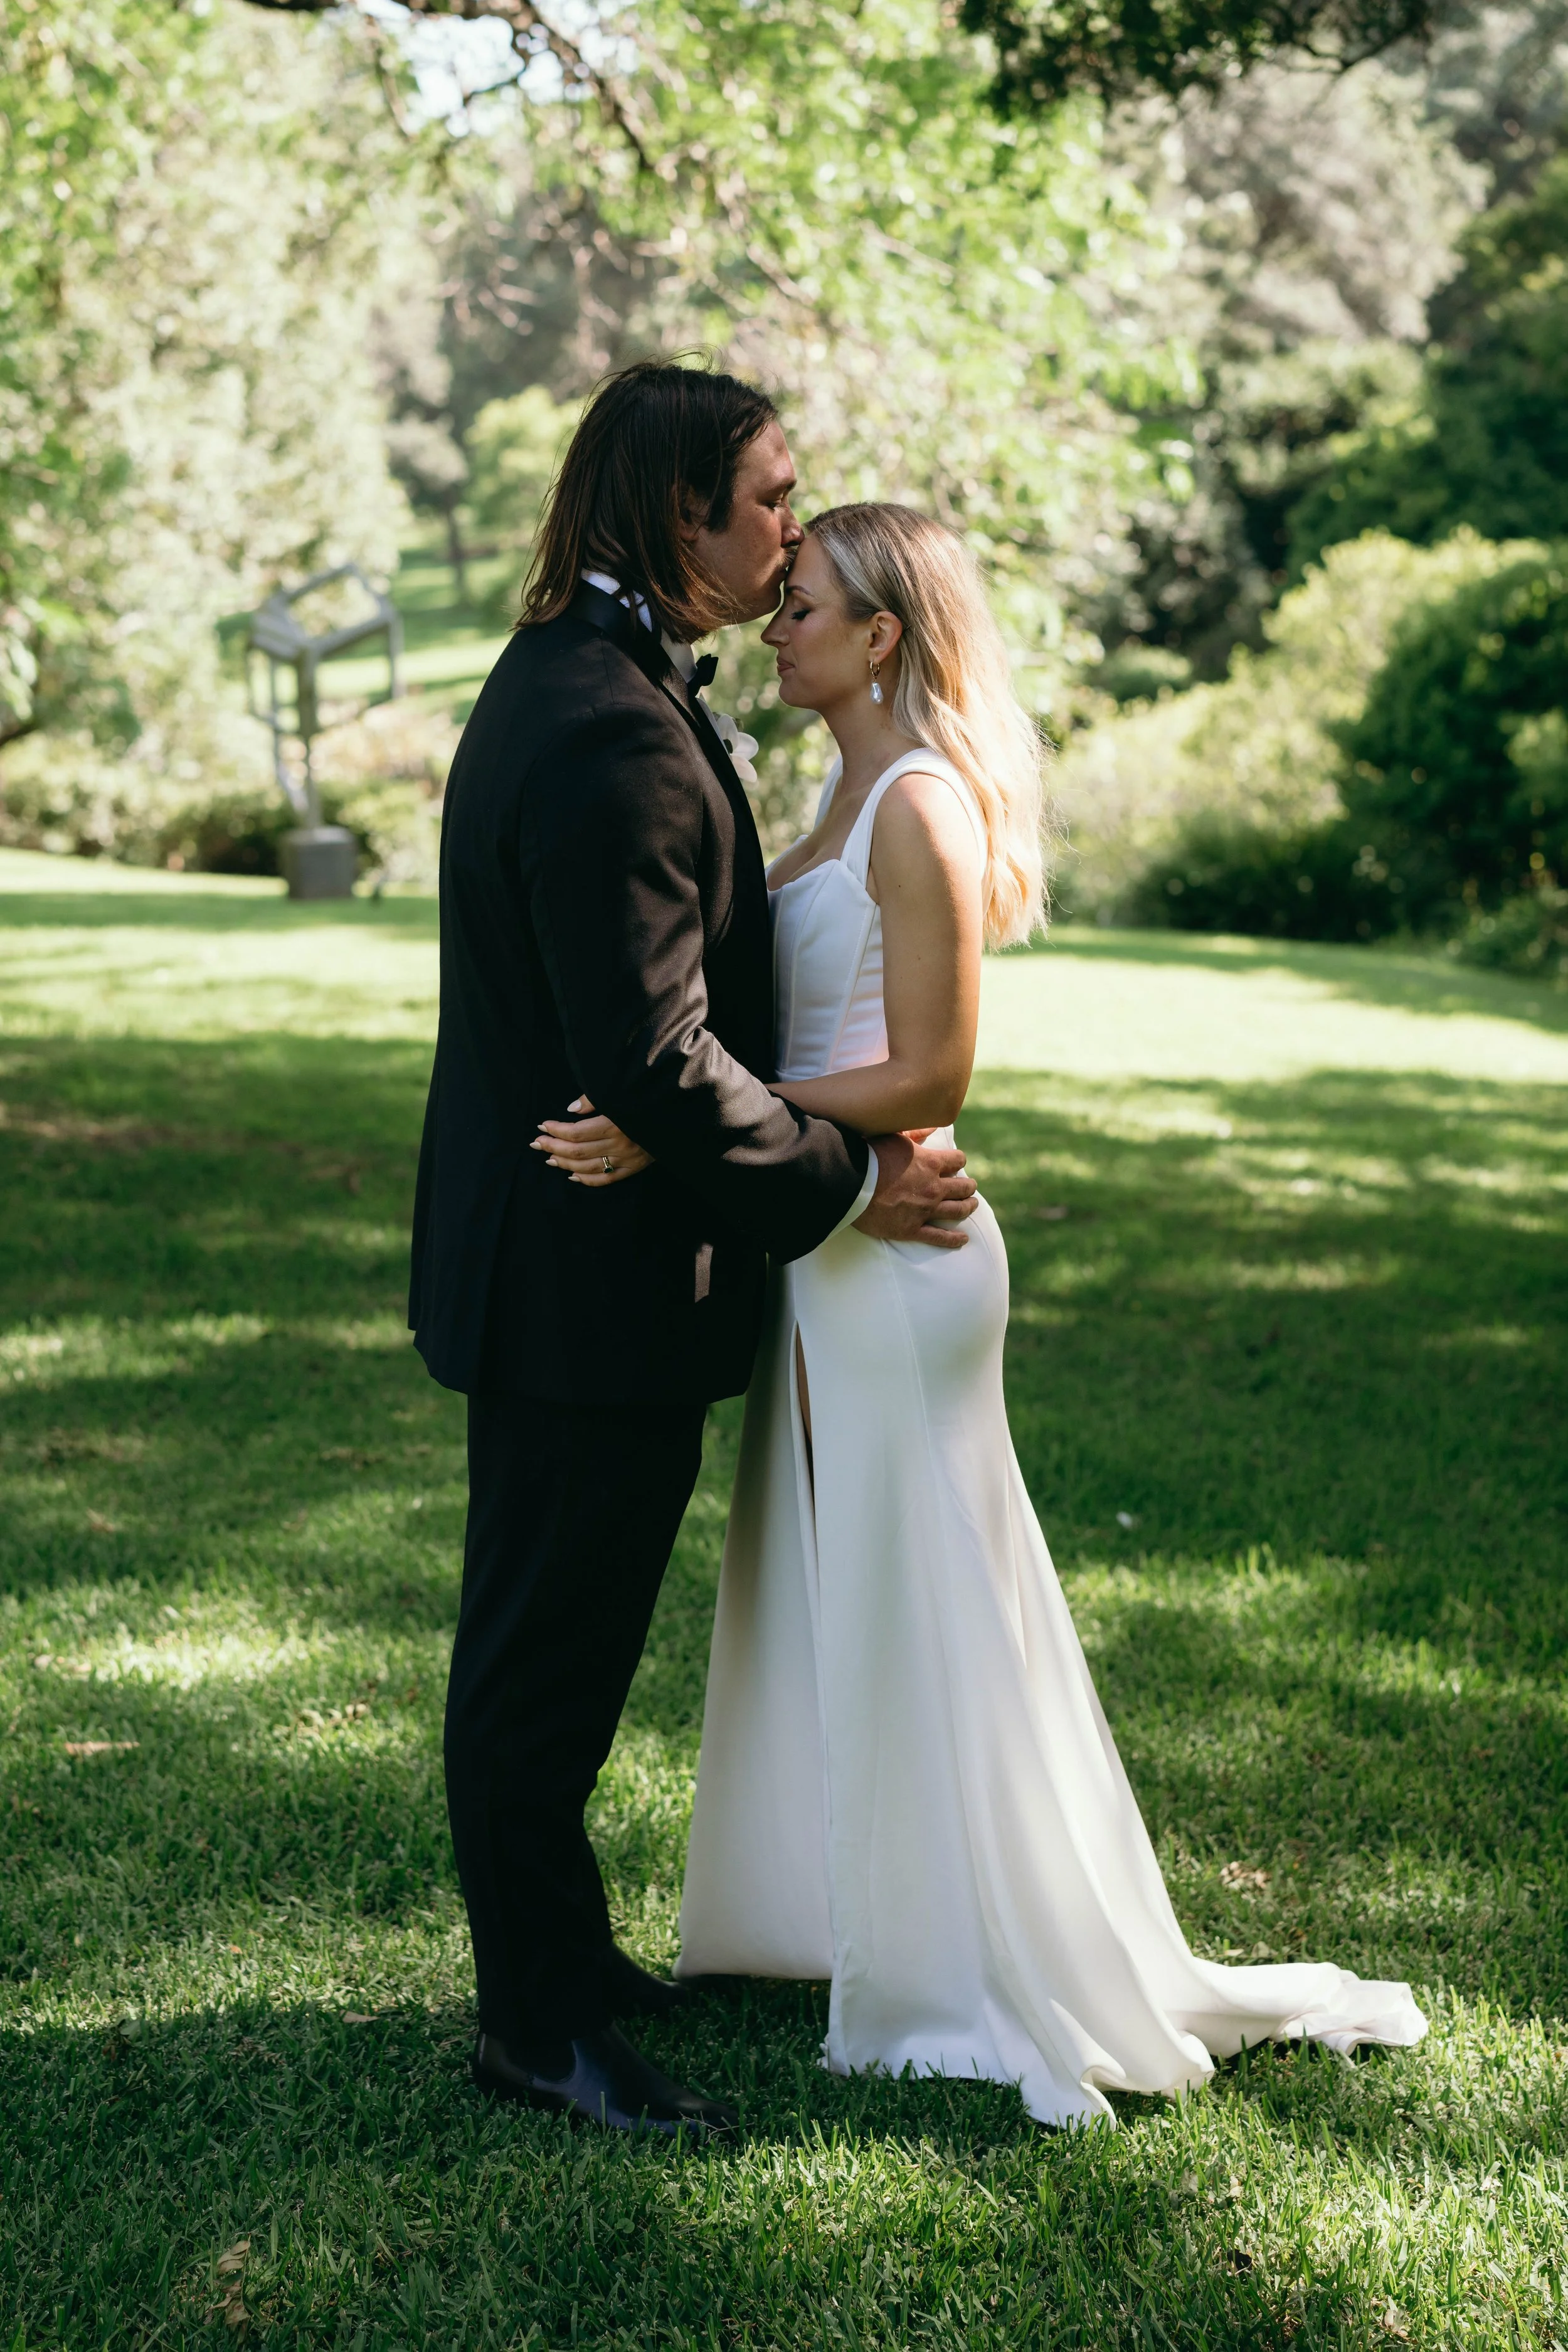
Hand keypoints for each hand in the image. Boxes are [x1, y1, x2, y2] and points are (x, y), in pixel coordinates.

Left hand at [531, 1096, 652, 1187]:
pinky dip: (586, 1180)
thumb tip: (571, 1109)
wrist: (677, 1117)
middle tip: (536, 1143)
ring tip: (549, 1157)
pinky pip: (606, 1179)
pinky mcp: (633, 1169)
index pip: (577, 1132)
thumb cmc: (646, 1101)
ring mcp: (626, 1160)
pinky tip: (571, 1175)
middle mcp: (620, 1145)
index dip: (556, 1130)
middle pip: (578, 1151)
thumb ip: (594, 1099)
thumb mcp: (622, 1094)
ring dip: (565, 1163)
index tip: (542, 1125)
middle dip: (553, 1146)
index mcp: (615, 1124)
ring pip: (588, 1167)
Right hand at [853, 1132, 976, 1249]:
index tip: (957, 1163)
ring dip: (968, 1207)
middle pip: (963, 1187)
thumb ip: (916, 1132)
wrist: (848, 1183)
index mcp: (930, 1163)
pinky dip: (953, 1239)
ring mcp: (924, 1210)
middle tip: (970, 1187)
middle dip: (969, 1186)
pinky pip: (938, 1237)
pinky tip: (963, 1239)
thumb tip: (932, 1127)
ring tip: (972, 1205)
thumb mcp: (894, 1136)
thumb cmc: (868, 1155)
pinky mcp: (911, 1230)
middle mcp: (933, 1187)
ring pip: (957, 1211)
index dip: (959, 1161)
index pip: (958, 1160)